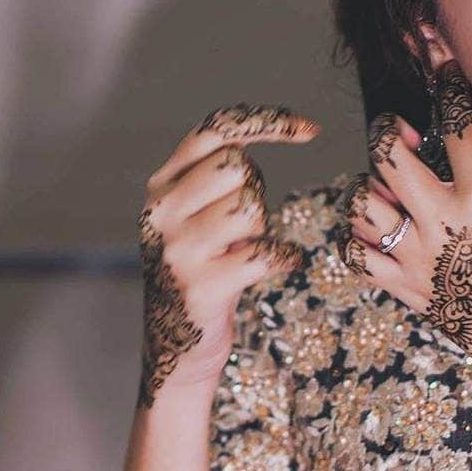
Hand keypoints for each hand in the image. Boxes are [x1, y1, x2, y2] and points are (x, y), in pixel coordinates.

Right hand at [137, 104, 318, 407]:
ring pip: (250, 206)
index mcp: (161, 186)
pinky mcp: (202, 287)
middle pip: (237, 166)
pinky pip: (265, 253)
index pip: (214, 130)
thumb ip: (216, 171)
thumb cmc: (201, 271)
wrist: (176, 348)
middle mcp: (161, 212)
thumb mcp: (194, 214)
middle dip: (256, 191)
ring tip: (243, 251)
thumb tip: (278, 128)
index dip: (266, 122)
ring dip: (263, 229)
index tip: (310, 130)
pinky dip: (282, 257)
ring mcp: (178, 250)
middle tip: (243, 227)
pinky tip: (275, 265)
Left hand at [335, 60, 471, 414]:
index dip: (449, 87)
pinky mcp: (401, 286)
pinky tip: (385, 228)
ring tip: (396, 190)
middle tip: (406, 136)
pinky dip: (361, 234)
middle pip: (387, 155)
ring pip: (363, 201)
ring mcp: (415, 257)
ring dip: (375, 186)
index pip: (457, 124)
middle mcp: (441, 223)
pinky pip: (356, 251)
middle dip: (390, 130)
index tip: (444, 74)